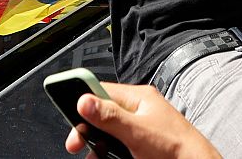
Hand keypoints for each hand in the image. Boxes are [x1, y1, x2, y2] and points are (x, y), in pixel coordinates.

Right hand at [64, 82, 220, 158]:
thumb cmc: (176, 147)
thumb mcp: (137, 131)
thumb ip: (109, 116)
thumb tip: (83, 100)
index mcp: (138, 98)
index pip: (101, 90)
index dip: (82, 100)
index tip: (65, 107)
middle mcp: (137, 110)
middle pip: (101, 115)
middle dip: (87, 130)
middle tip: (76, 144)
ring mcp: (139, 128)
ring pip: (106, 133)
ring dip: (97, 146)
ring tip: (95, 157)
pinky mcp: (140, 144)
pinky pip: (116, 145)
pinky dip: (108, 153)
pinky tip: (106, 158)